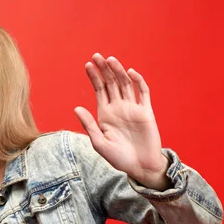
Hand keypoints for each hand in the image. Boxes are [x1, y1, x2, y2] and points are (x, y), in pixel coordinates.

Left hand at [75, 53, 169, 189]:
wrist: (140, 167)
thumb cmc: (118, 158)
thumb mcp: (99, 143)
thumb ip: (89, 125)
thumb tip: (77, 108)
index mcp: (105, 114)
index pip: (99, 90)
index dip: (94, 77)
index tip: (88, 65)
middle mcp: (119, 108)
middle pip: (111, 83)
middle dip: (104, 70)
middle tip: (97, 56)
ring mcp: (133, 108)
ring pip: (125, 84)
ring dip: (118, 72)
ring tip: (110, 60)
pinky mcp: (146, 112)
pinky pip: (143, 93)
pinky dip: (138, 82)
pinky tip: (130, 73)